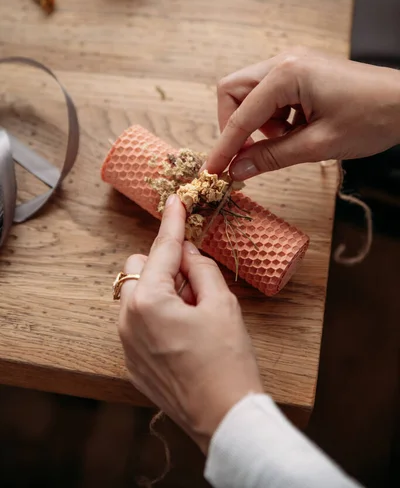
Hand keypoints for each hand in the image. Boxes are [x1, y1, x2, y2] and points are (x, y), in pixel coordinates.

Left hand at [118, 194, 262, 453]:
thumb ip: (201, 268)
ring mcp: (126, 343)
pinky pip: (138, 322)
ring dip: (161, 290)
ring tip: (194, 312)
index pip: (163, 250)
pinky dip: (157, 315)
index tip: (176, 201)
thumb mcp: (222, 305)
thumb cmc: (228, 360)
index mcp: (149, 300)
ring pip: (137, 295)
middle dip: (165, 265)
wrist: (225, 418)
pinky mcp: (132, 362)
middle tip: (197, 283)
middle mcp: (128, 319)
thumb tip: (188, 251)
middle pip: (139, 268)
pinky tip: (184, 334)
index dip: (173, 223)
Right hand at [205, 48, 399, 178]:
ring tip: (287, 140)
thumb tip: (237, 169)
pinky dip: (273, 117)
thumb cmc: (371, 119)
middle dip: (235, 125)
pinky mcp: (301, 72)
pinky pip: (270, 95)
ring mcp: (292, 63)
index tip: (213, 171)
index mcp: (287, 74)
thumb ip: (272, 157)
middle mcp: (284, 61)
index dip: (224, 146)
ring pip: (250, 93)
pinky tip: (295, 130)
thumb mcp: (318, 145)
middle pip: (233, 91)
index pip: (240, 115)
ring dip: (257, 122)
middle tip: (251, 153)